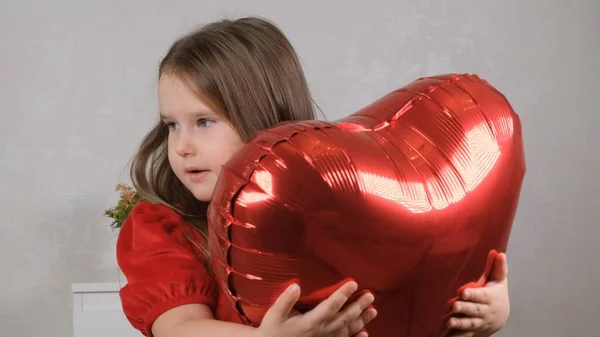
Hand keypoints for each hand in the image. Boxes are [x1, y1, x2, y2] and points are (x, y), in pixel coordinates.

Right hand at [256, 281, 376, 336]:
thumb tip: (296, 285)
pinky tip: (365, 334)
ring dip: (361, 320)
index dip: (343, 294)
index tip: (354, 283)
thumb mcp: (274, 314)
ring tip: (374, 310)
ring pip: (347, 330)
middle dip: (359, 306)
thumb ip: (285, 300)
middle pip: (344, 318)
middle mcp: (321, 332)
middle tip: (371, 295)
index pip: (331, 305)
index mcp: (310, 322)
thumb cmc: (272, 330)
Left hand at [447, 252, 509, 336]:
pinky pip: (463, 334)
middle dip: (464, 308)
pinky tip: (445, 336)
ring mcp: (477, 322)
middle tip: (454, 305)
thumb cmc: (497, 295)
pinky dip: (455, 335)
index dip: (472, 295)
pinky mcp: (471, 330)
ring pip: (468, 323)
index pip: (481, 296)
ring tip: (448, 321)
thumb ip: (498, 268)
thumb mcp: (499, 281)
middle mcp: (484, 311)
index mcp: (490, 298)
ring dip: (459, 323)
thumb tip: (499, 253)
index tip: (462, 292)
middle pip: (473, 310)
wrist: (499, 318)